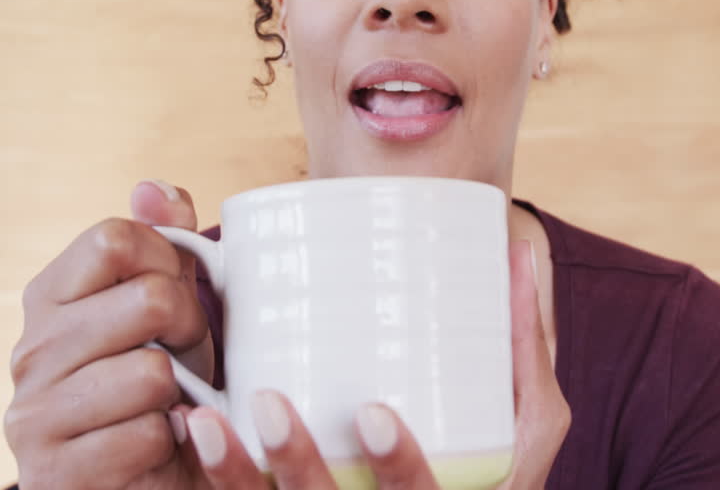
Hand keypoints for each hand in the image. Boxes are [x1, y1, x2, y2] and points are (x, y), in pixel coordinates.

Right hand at [4, 180, 214, 488]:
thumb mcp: (168, 309)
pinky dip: (172, 442)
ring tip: (172, 405)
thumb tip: (153, 187)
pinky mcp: (55, 471)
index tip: (181, 295)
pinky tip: (159, 446)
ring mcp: (33, 414)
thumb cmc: (160, 387)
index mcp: (49, 296)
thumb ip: (163, 243)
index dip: (168, 260)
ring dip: (182, 394)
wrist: (141, 484)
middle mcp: (29, 350)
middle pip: (148, 300)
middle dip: (191, 330)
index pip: (113, 236)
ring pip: (151, 372)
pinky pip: (148, 434)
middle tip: (188, 359)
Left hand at [169, 240, 569, 489]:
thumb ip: (526, 348)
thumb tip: (517, 252)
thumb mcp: (529, 424)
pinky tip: (190, 430)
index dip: (398, 467)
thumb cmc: (498, 471)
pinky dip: (219, 480)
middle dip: (298, 467)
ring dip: (236, 478)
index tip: (374, 413)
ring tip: (207, 420)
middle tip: (272, 404)